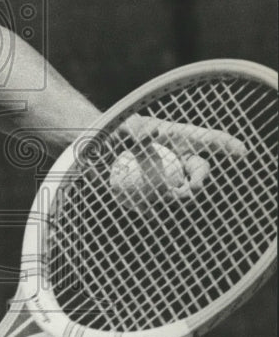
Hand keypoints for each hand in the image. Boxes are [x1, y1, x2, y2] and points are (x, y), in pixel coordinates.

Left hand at [111, 113, 246, 204]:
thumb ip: (133, 129)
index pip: (207, 139)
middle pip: (199, 170)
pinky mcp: (153, 192)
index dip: (226, 145)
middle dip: (200, 179)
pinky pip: (160, 203)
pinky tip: (147, 211)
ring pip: (183, 190)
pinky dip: (155, 208)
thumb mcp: (121, 126)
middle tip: (191, 186)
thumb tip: (147, 136)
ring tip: (167, 198)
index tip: (240, 153)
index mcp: (178, 136)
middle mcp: (178, 157)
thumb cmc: (112, 130)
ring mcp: (168, 176)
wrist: (96, 149)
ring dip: (179, 196)